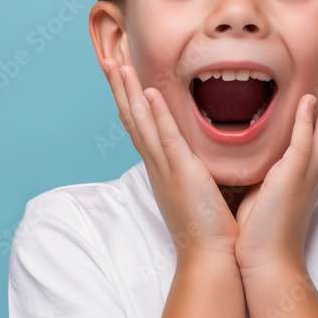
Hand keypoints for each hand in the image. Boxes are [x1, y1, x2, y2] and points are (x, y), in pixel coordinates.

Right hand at [101, 58, 240, 260]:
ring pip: (141, 123)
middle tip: (107, 60)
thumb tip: (201, 154)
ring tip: (117, 65)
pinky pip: (166, 139)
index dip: (129, 99)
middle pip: (131, 119)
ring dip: (129, 92)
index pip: (140, 127)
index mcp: (161, 168)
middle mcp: (157, 165)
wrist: (210, 257)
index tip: (122, 75)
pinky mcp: (182, 173)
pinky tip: (148, 94)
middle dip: (119, 88)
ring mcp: (166, 168)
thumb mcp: (199, 188)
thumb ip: (195, 167)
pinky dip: (156, 115)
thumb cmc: (209, 227)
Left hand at [233, 56, 317, 277]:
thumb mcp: (267, 185)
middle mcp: (311, 166)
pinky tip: (312, 98)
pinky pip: (303, 143)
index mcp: (306, 167)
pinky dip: (309, 120)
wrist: (266, 261)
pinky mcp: (291, 178)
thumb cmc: (262, 228)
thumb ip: (270, 163)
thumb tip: (261, 148)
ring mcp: (304, 172)